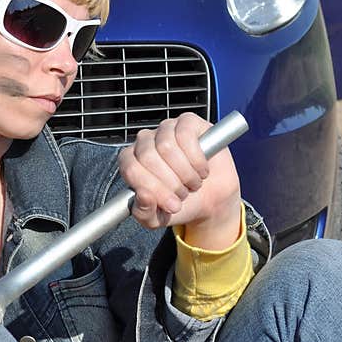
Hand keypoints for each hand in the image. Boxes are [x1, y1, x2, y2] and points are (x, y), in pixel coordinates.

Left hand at [117, 113, 241, 248]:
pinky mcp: (187, 122)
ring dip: (186, 173)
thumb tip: (143, 196)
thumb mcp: (158, 219)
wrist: (211, 198)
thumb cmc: (180, 204)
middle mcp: (144, 142)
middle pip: (148, 157)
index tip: (172, 206)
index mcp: (130, 163)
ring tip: (192, 183)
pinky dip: (197, 159)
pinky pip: (185, 135)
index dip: (153, 188)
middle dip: (170, 183)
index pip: (131, 169)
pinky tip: (202, 170)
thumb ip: (144, 213)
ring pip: (167, 146)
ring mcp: (165, 129)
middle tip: (183, 194)